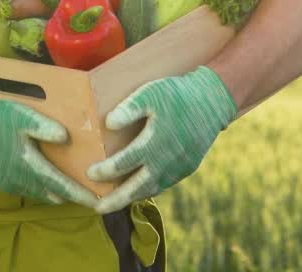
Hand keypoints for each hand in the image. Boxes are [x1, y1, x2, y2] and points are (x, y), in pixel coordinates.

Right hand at [0, 99, 98, 207]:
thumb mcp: (20, 116)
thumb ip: (43, 126)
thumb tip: (66, 138)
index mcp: (29, 163)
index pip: (60, 184)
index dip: (79, 193)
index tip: (97, 201)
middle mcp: (23, 180)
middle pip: (54, 194)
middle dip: (73, 196)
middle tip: (94, 195)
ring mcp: (13, 184)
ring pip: (43, 194)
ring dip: (59, 192)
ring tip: (76, 187)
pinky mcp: (7, 183)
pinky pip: (32, 190)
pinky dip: (45, 188)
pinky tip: (52, 179)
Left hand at [86, 66, 236, 214]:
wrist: (212, 101)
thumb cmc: (177, 95)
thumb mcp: (151, 93)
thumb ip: (129, 108)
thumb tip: (109, 123)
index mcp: (156, 142)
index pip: (126, 162)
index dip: (107, 170)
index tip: (89, 174)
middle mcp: (167, 161)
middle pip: (138, 187)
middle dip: (116, 200)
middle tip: (97, 209)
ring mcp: (179, 168)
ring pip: (151, 189)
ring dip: (131, 198)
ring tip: (112, 204)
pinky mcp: (187, 169)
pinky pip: (164, 184)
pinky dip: (148, 190)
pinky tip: (137, 190)